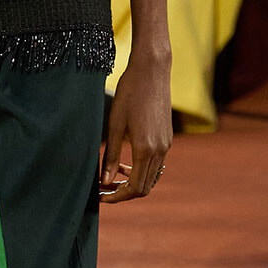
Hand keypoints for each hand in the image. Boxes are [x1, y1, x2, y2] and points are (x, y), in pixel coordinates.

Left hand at [99, 52, 171, 203]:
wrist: (152, 70)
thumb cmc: (130, 93)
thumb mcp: (115, 124)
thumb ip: (111, 156)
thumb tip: (106, 181)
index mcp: (146, 149)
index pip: (135, 189)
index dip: (116, 197)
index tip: (100, 196)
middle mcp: (160, 151)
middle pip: (145, 188)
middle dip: (123, 193)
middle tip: (103, 189)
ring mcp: (166, 145)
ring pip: (152, 178)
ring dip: (133, 182)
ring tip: (113, 176)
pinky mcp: (167, 138)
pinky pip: (156, 165)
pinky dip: (141, 170)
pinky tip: (126, 163)